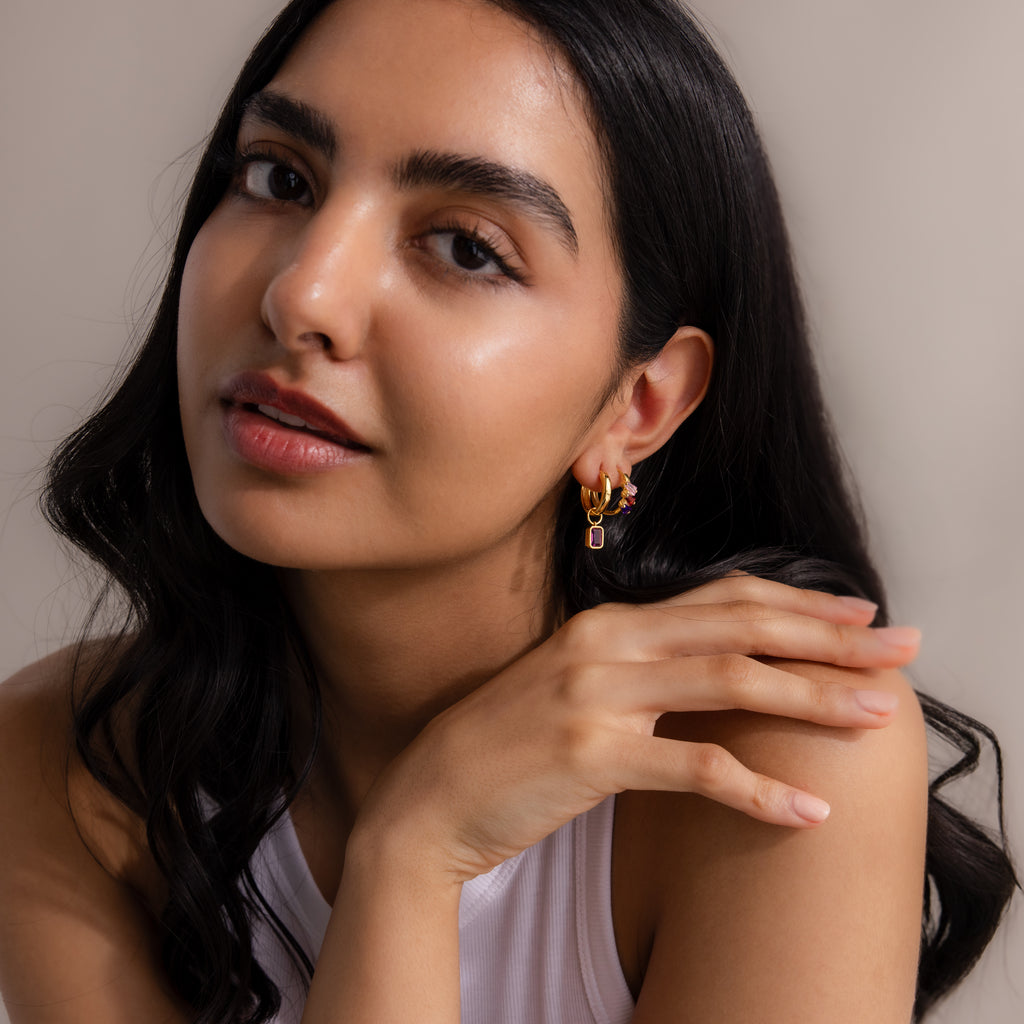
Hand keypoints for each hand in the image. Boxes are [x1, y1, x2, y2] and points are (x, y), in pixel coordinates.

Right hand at [353, 575, 919, 882]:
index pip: (720, 599)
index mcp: (607, 623)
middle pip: (739, 628)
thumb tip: (711, 668)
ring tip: (876, 717)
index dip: (796, 602)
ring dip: (812, 699)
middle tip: (898, 648)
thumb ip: (637, 665)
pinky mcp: (592, 755)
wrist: (429, 797)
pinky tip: (805, 810)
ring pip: (729, 684)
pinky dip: (758, 791)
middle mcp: (607, 644)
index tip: (857, 612)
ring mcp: (597, 695)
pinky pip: (696, 768)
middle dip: (827, 637)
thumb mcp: (572, 683)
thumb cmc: (505, 743)